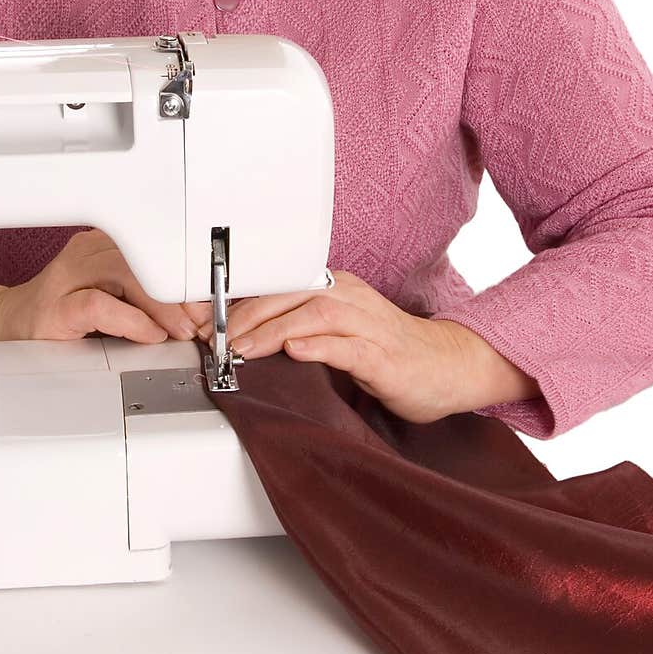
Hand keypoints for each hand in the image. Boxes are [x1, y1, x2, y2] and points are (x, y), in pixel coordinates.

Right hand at [0, 229, 207, 342]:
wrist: (7, 328)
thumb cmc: (63, 315)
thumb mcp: (113, 299)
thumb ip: (148, 302)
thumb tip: (194, 316)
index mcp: (103, 245)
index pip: (153, 249)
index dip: (184, 276)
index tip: (205, 302)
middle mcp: (85, 253)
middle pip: (143, 258)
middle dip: (178, 291)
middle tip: (200, 320)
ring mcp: (67, 277)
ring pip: (125, 275)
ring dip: (160, 306)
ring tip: (179, 330)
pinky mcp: (55, 308)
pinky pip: (98, 304)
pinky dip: (130, 320)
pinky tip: (148, 334)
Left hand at [199, 270, 471, 424]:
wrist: (447, 367)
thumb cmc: (387, 352)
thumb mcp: (335, 335)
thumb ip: (296, 331)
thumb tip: (242, 340)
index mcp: (334, 289)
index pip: (277, 286)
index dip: (237, 303)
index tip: (205, 321)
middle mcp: (348, 298)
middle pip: (287, 295)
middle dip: (244, 317)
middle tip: (214, 338)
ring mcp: (367, 324)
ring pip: (311, 316)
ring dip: (270, 332)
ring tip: (242, 349)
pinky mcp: (382, 355)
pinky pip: (346, 346)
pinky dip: (318, 347)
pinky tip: (296, 352)